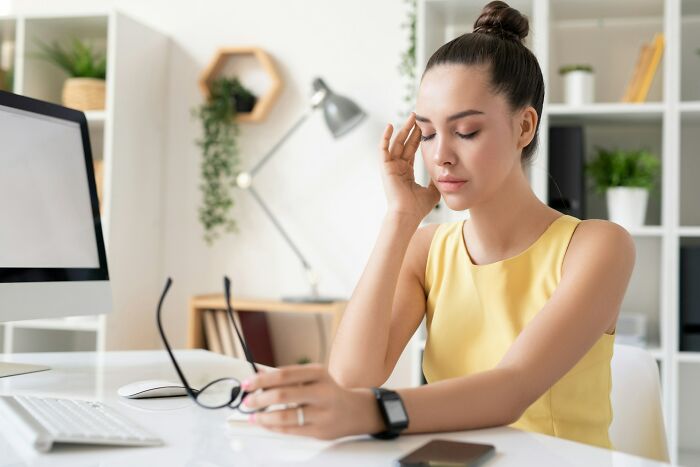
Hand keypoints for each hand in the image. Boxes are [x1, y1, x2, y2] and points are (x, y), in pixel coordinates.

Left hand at [240, 364, 382, 439]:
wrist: (355, 411)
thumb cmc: (329, 391)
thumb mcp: (313, 377)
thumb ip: (288, 377)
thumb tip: (259, 377)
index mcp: (318, 373)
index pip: (283, 375)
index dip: (261, 380)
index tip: (247, 384)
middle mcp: (321, 391)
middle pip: (282, 395)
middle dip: (259, 399)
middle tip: (247, 402)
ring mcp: (322, 413)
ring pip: (285, 416)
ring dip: (263, 417)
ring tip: (253, 415)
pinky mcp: (320, 431)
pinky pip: (290, 430)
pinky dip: (273, 427)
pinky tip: (265, 423)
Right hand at [380, 112, 439, 219]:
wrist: (407, 215)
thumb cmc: (418, 208)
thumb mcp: (432, 190)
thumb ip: (436, 180)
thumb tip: (445, 172)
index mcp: (406, 173)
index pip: (412, 151)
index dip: (418, 138)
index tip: (424, 126)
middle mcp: (397, 168)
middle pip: (404, 144)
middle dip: (411, 130)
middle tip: (418, 116)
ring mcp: (390, 167)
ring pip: (396, 143)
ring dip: (402, 129)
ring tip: (411, 117)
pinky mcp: (385, 167)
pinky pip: (383, 149)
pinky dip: (385, 137)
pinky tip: (390, 126)